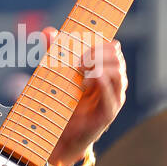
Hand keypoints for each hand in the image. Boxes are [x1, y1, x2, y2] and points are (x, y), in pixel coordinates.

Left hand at [43, 25, 126, 165]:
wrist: (58, 134)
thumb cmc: (61, 102)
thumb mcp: (55, 73)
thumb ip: (53, 51)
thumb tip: (48, 31)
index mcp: (104, 69)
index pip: (113, 47)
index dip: (98, 42)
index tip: (80, 46)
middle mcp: (113, 82)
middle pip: (117, 56)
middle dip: (97, 53)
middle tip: (78, 61)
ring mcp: (114, 98)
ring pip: (118, 72)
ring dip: (99, 66)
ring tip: (81, 73)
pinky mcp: (109, 113)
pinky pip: (113, 95)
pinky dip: (103, 83)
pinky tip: (89, 79)